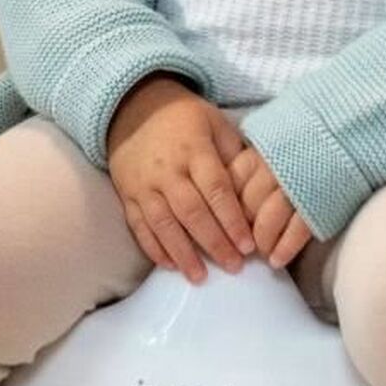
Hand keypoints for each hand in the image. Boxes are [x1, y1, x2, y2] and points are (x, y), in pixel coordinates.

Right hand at [106, 73, 255, 283]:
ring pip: (164, 224)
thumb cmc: (184, 119)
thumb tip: (258, 185)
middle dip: (214, 242)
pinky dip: (154, 248)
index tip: (248, 245)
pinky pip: (139, 226)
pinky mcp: (127, 195)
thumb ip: (235, 154)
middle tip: (233, 267)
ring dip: (183, 253)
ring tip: (200, 278)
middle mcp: (168, 170)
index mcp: (194, 150)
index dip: (232, 220)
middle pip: (192, 212)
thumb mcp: (214, 123)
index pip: (216, 190)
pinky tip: (170, 266)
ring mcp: (144, 185)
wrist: (132, 108)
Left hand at [228, 144, 312, 268]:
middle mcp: (274, 167)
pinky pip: (297, 230)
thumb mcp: (270, 151)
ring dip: (262, 243)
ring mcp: (297, 184)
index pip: (230, 185)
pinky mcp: (319, 202)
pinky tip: (277, 261)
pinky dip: (285, 248)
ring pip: (268, 220)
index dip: (227, 211)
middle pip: (247, 206)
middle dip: (242, 231)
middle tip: (243, 248)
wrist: (346, 142)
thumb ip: (249, 172)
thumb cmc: (304, 153)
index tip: (227, 227)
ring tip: (262, 255)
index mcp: (258, 153)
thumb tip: (225, 206)